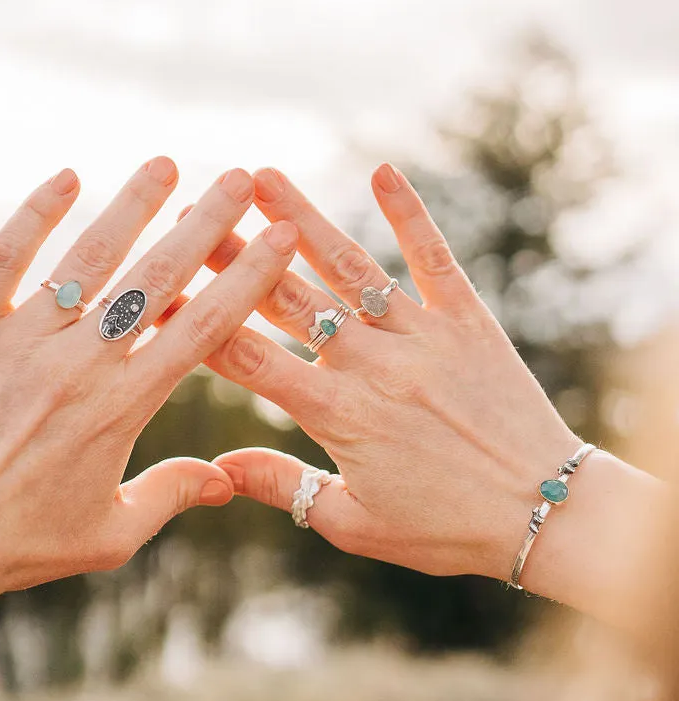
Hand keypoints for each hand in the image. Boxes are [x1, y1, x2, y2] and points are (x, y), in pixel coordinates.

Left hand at [0, 159, 297, 700]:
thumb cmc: (20, 545)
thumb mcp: (108, 534)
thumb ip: (171, 495)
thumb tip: (229, 480)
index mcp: (123, 407)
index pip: (203, 327)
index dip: (247, 278)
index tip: (280, 237)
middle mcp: (79, 363)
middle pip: (157, 278)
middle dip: (204, 223)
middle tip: (238, 178)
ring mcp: (20, 340)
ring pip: (89, 257)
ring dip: (131, 206)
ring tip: (164, 164)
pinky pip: (6, 258)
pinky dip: (35, 215)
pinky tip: (66, 176)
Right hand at [205, 164, 662, 618]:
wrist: (545, 513)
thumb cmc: (446, 530)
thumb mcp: (356, 525)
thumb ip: (286, 487)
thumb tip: (218, 468)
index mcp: (339, 415)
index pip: (250, 359)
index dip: (198, 323)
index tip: (156, 292)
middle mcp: (374, 365)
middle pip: (288, 300)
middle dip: (235, 255)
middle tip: (192, 214)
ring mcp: (423, 337)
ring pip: (350, 268)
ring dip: (303, 218)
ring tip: (261, 177)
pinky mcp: (468, 321)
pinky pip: (434, 258)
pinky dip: (410, 214)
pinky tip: (383, 170)